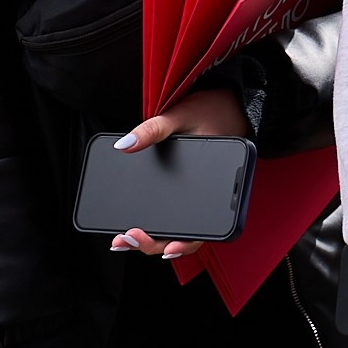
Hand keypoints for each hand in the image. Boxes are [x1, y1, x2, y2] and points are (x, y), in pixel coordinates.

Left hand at [107, 88, 248, 258]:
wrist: (226, 102)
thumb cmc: (211, 111)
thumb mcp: (180, 116)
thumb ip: (153, 129)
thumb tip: (123, 145)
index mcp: (215, 186)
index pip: (199, 228)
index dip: (180, 244)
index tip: (159, 246)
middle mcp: (206, 198)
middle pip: (183, 236)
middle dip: (151, 243)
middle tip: (124, 239)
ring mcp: (195, 197)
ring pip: (177, 231)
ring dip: (150, 240)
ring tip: (122, 239)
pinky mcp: (185, 191)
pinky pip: (174, 216)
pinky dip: (155, 225)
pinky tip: (133, 226)